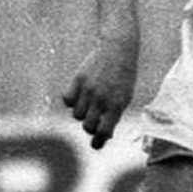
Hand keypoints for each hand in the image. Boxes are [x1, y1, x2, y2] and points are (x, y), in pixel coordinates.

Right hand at [63, 32, 139, 148]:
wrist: (119, 48)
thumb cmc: (124, 76)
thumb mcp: (125, 97)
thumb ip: (114, 116)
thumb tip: (103, 136)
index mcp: (116, 105)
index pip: (103, 132)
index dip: (98, 142)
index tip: (96, 143)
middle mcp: (102, 99)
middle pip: (87, 126)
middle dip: (90, 127)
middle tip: (95, 119)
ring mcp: (89, 89)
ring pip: (76, 114)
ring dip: (81, 114)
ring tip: (89, 105)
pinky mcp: (78, 79)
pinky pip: (67, 100)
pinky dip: (71, 102)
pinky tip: (79, 96)